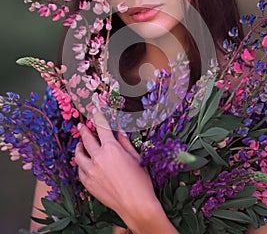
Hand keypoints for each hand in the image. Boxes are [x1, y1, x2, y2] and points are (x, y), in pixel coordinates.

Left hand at [74, 112, 158, 226]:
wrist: (135, 204)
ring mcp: (91, 171)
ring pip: (78, 155)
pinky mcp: (88, 184)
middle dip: (84, 129)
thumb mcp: (135, 157)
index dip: (98, 116)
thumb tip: (120, 131)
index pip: (102, 127)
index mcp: (111, 149)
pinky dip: (81, 164)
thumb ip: (125, 142)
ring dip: (79, 147)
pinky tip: (84, 163)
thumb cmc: (140, 180)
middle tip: (81, 124)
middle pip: (87, 138)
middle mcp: (98, 158)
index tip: (94, 109)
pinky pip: (80, 170)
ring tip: (80, 144)